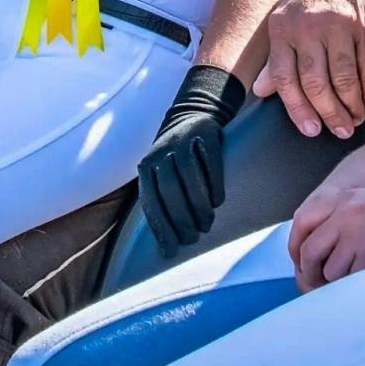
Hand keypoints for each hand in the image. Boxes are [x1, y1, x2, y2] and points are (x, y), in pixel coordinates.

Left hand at [138, 66, 246, 257]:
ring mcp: (183, 140)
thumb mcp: (161, 173)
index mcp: (146, 166)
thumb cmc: (176, 158)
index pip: (151, 200)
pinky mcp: (205, 133)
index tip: (171, 250)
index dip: (161, 227)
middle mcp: (161, 152)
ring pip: (189, 177)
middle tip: (193, 238)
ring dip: (198, 205)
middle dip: (181, 219)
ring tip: (206, 224)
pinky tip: (218, 201)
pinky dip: (214, 183)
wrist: (193, 115)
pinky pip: (209, 161)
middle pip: (170, 190)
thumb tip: (165, 245)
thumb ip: (160, 199)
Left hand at [254, 0, 364, 139]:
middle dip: (329, 113)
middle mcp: (309, 26)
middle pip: (316, 82)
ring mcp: (341, 25)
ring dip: (353, 106)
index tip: (311, 130)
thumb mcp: (288, 17)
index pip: (284, 77)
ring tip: (357, 119)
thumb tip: (259, 90)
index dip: (297, 109)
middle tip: (341, 131)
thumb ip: (276, 56)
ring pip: (345, 79)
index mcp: (283, 27)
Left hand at [287, 180, 364, 291]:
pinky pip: (349, 279)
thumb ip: (341, 221)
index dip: (297, 249)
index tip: (302, 265)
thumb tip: (316, 256)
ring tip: (354, 279)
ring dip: (337, 281)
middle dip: (309, 274)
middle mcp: (344, 213)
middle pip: (309, 252)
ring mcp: (356, 233)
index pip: (302, 223)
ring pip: (329, 270)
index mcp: (342, 199)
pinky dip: (355, 285)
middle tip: (317, 286)